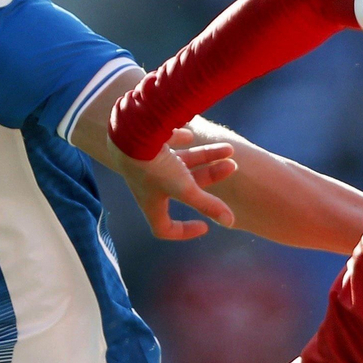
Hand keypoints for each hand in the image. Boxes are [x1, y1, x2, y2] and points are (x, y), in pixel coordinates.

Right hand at [112, 136, 236, 239]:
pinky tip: (191, 134)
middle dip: (210, 177)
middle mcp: (149, 184)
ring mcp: (147, 162)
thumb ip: (207, 204)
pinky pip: (166, 142)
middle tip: (232, 166)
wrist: (129, 130)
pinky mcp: (145, 142)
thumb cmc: (154, 166)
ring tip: (229, 149)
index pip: (164, 228)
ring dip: (206, 156)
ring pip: (182, 162)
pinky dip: (181, 139)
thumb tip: (230, 222)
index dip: (184, 232)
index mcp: (152, 202)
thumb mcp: (183, 187)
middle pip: (185, 187)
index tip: (205, 225)